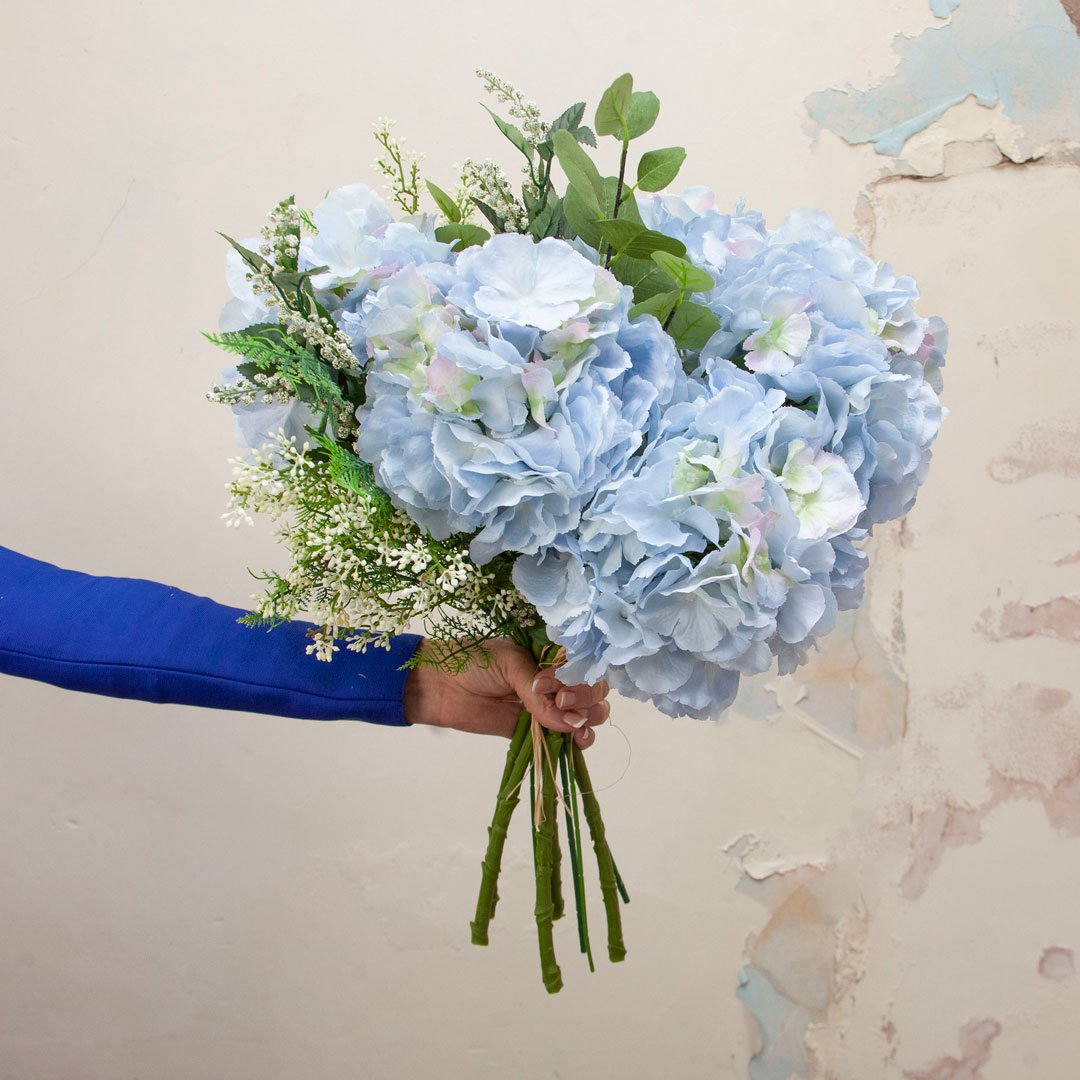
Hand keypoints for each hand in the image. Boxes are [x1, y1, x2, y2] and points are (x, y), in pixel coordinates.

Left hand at [402, 638, 609, 747]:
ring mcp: (547, 706)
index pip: (584, 665)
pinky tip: (578, 740)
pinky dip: (578, 740)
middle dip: (585, 697)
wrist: (438, 684)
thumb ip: (538, 693)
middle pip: (592, 690)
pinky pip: (565, 737)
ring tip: (571, 723)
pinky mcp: (535, 730)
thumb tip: (570, 722)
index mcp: (551, 655)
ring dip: (588, 718)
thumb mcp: (509, 663)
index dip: (581, 676)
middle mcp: (555, 680)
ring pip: (586, 714)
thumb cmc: (472, 661)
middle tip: (561, 702)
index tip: (555, 685)